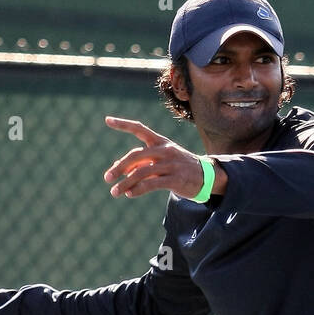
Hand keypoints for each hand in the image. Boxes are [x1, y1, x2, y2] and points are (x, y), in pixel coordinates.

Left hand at [102, 117, 225, 198]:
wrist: (206, 176)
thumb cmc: (179, 168)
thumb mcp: (162, 160)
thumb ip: (142, 162)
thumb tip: (117, 167)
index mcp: (161, 142)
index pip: (140, 128)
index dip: (124, 124)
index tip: (107, 120)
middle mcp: (165, 150)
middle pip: (136, 155)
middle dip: (119, 167)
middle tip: (107, 178)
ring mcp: (170, 164)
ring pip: (142, 172)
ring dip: (125, 183)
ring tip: (114, 192)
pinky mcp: (175, 179)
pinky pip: (152, 184)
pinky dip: (138, 190)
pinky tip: (129, 194)